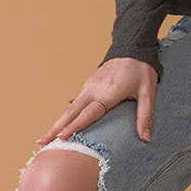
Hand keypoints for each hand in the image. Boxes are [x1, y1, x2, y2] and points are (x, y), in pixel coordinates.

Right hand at [35, 57, 156, 146]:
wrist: (133, 47)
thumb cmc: (142, 70)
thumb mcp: (148, 93)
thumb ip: (145, 116)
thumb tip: (145, 139)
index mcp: (108, 93)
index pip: (89, 113)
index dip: (75, 126)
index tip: (62, 138)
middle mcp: (94, 89)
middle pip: (71, 112)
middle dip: (55, 128)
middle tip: (41, 142)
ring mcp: (89, 86)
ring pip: (70, 108)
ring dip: (57, 123)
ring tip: (45, 138)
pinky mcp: (89, 85)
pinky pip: (75, 103)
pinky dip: (66, 115)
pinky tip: (61, 125)